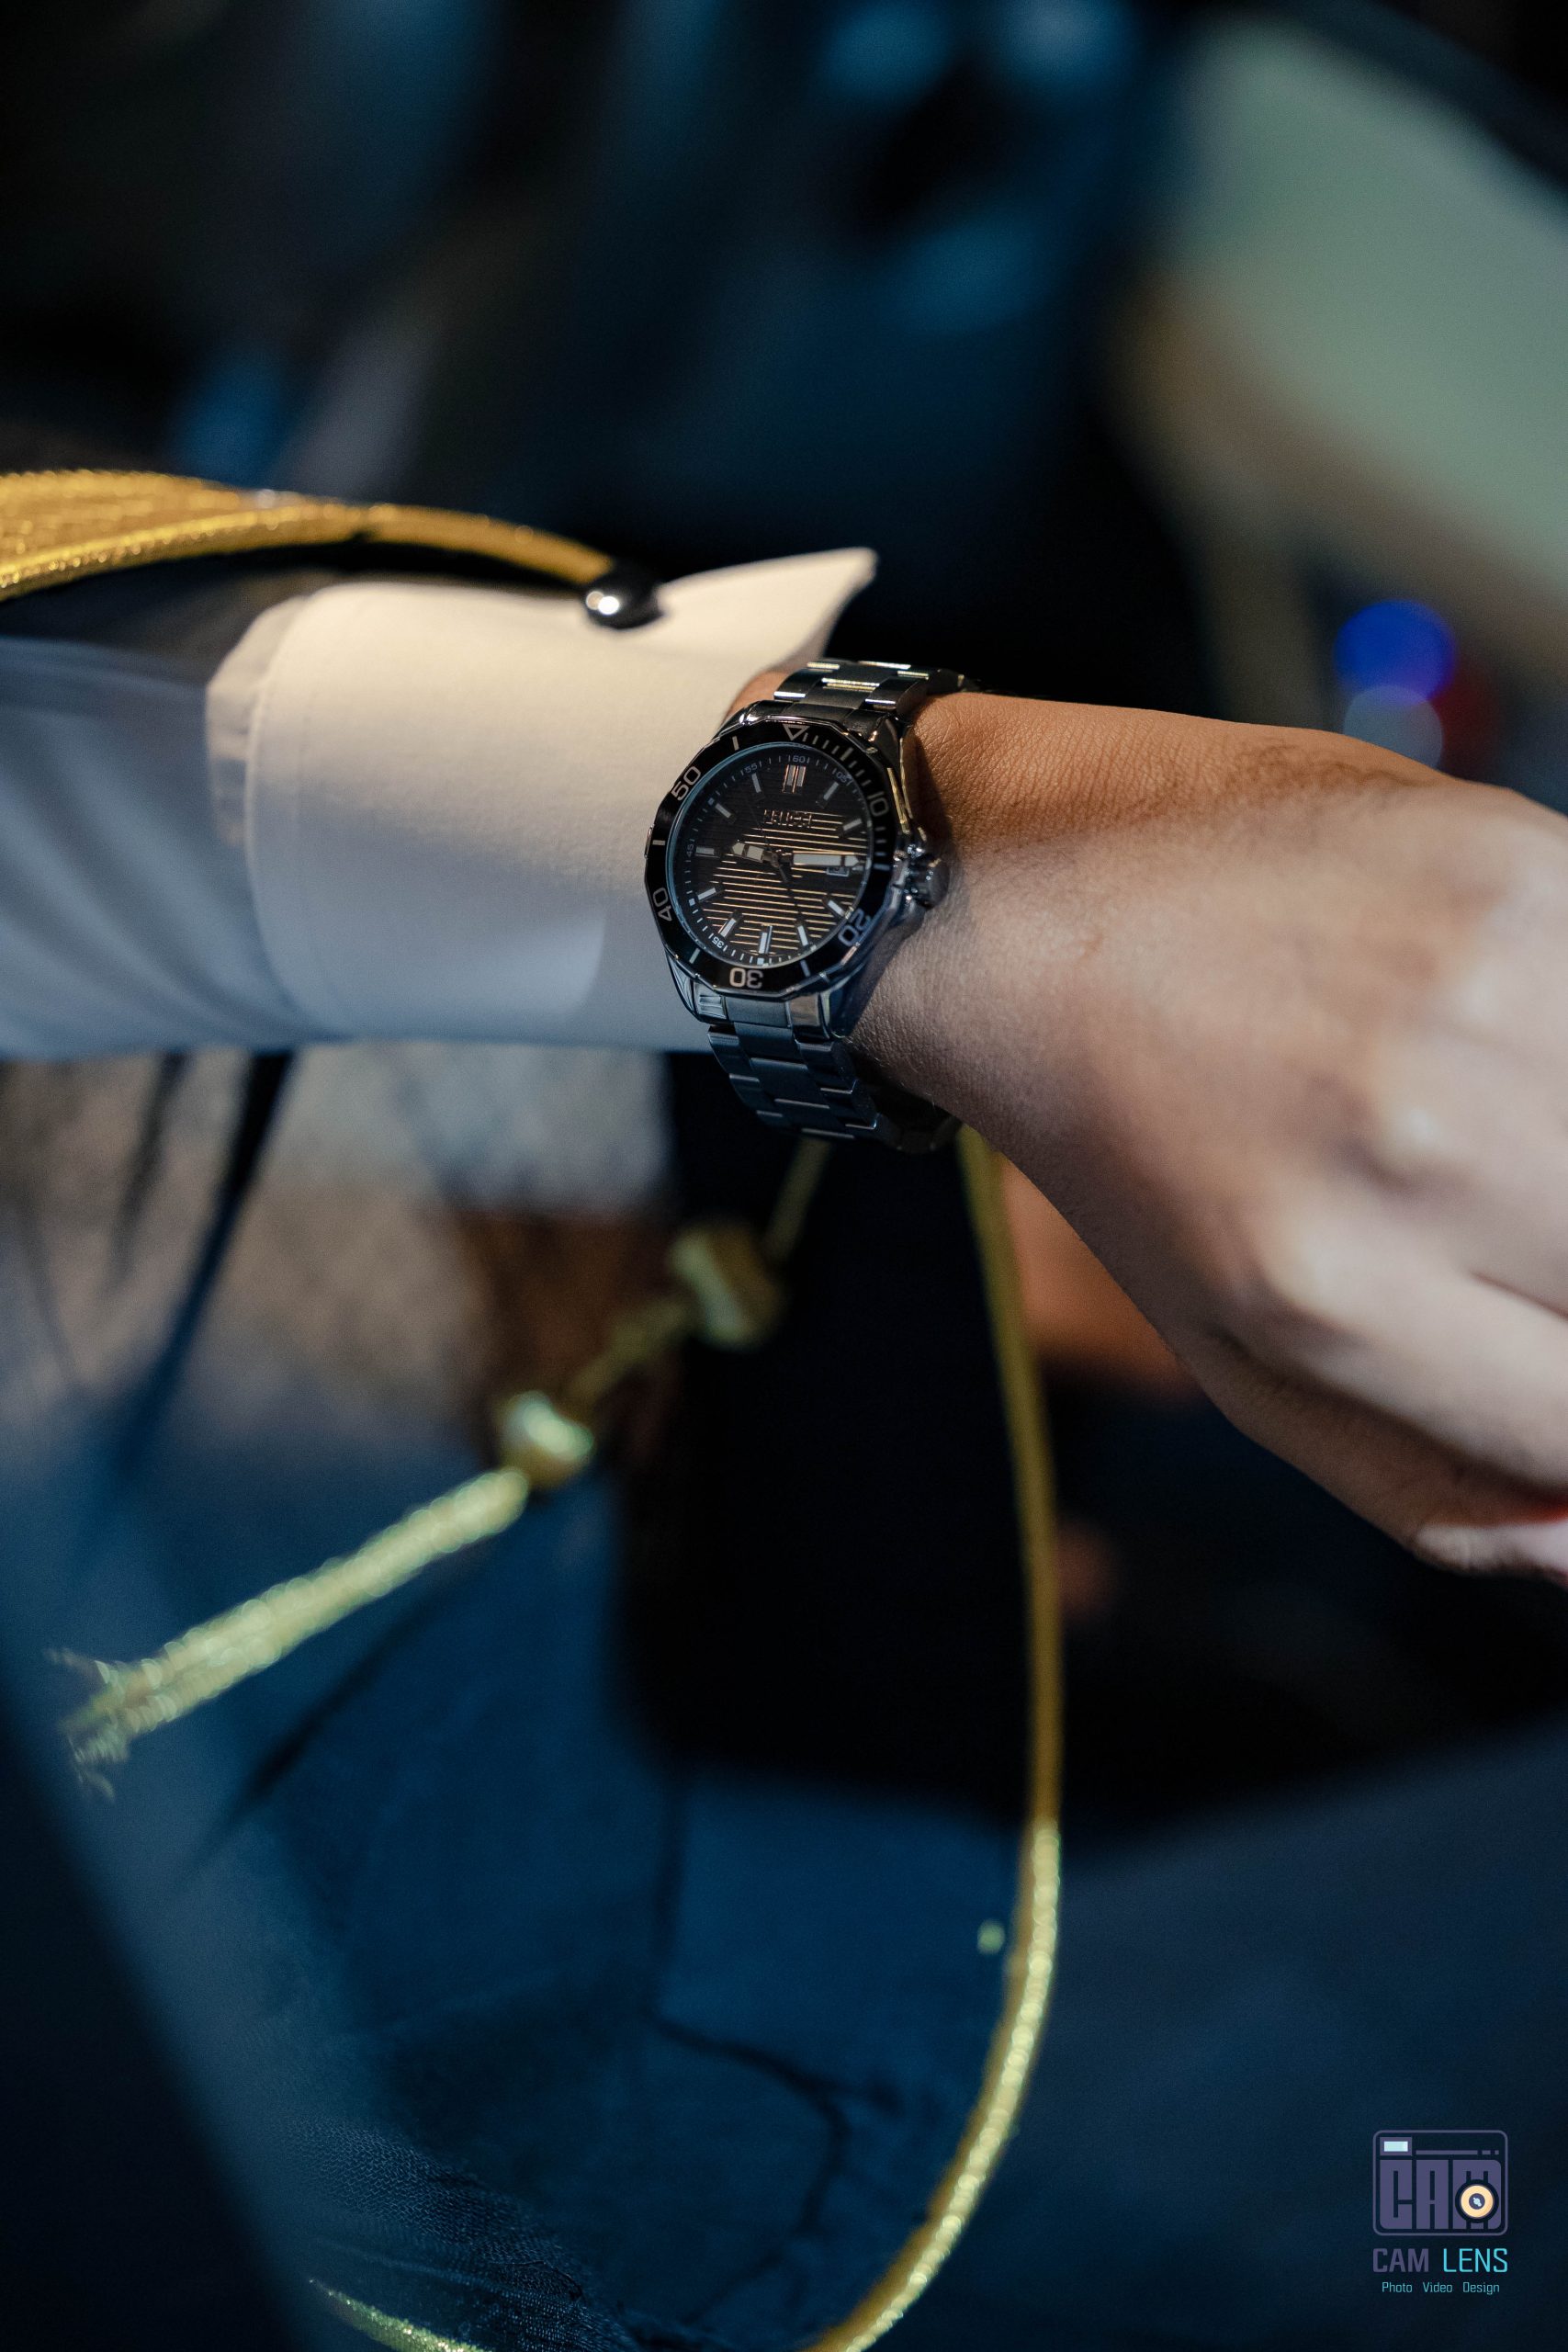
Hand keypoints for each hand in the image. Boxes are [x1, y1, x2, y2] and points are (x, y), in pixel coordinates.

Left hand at [840, 688, 1567, 1582]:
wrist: (1020, 903)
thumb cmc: (1142, 1156)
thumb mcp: (1237, 1364)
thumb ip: (1426, 1489)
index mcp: (1329, 1300)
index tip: (1531, 1346)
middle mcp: (1417, 1151)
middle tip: (1507, 1246)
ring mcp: (1484, 998)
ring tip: (1504, 1151)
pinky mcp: (1525, 870)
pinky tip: (1522, 1058)